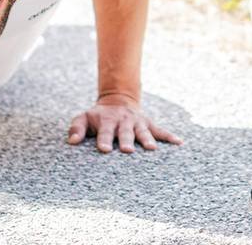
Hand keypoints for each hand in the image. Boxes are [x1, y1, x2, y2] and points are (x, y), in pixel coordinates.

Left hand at [66, 95, 182, 153]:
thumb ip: (76, 128)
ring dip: (147, 139)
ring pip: (143, 132)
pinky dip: (170, 136)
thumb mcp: (84, 117)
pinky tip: (179, 143)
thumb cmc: (98, 116)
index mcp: (107, 121)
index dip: (103, 140)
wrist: (117, 100)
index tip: (103, 149)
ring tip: (151, 149)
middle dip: (126, 141)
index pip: (104, 132)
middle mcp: (124, 122)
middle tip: (128, 151)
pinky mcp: (149, 124)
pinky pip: (161, 130)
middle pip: (125, 133)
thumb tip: (72, 142)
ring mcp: (138, 122)